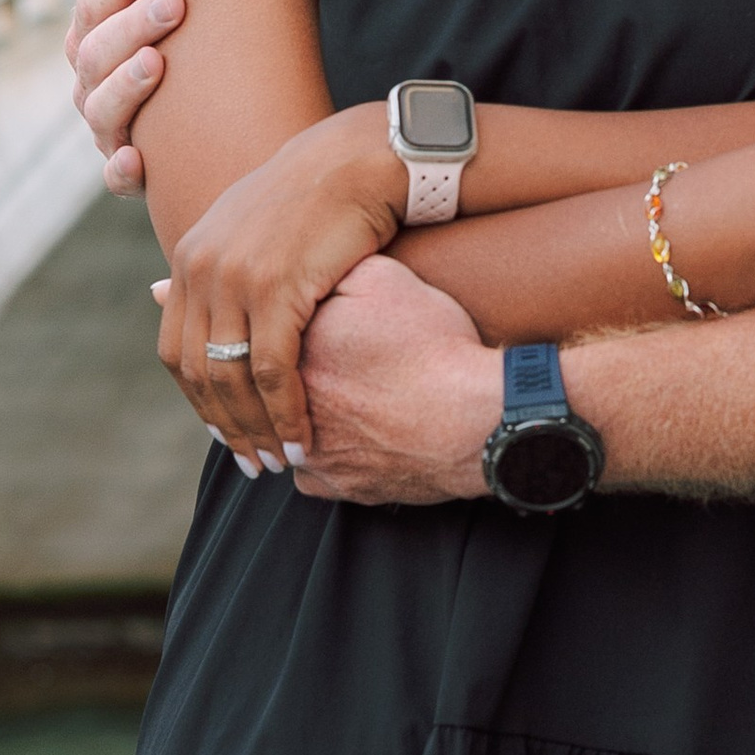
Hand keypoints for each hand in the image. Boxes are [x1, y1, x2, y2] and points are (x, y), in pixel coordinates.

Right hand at [64, 0, 183, 194]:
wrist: (225, 119)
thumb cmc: (182, 43)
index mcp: (95, 39)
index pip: (90, 8)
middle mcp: (93, 87)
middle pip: (93, 56)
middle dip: (130, 25)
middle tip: (175, 2)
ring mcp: (110, 132)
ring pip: (99, 112)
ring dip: (125, 86)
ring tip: (159, 62)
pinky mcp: (135, 175)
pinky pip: (116, 179)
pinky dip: (121, 169)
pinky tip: (138, 155)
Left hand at [151, 108, 407, 466]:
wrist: (356, 161)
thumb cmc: (317, 200)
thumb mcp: (252, 232)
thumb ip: (220, 271)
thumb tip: (183, 301)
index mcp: (189, 258)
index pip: (177, 350)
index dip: (199, 401)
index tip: (228, 434)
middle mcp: (200, 268)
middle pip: (200, 371)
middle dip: (226, 426)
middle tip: (254, 463)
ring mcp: (233, 277)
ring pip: (231, 377)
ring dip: (255, 429)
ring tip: (279, 460)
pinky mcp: (274, 287)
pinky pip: (270, 369)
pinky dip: (284, 411)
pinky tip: (302, 435)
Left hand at [297, 256, 500, 505]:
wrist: (476, 420)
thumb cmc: (437, 350)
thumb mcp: (388, 281)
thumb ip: (337, 272)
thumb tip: (313, 269)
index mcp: (295, 348)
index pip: (279, 331)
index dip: (306, 325)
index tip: (329, 327)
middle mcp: (290, 403)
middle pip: (281, 383)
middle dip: (306, 373)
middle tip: (342, 364)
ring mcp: (309, 450)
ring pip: (289, 429)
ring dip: (309, 418)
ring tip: (349, 401)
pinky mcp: (334, 486)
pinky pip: (311, 471)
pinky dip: (328, 457)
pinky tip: (352, 438)